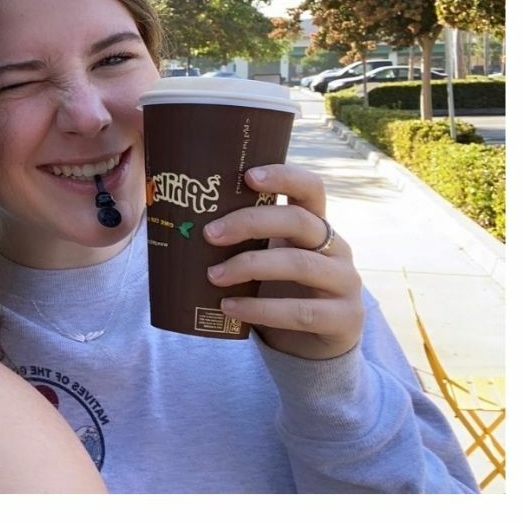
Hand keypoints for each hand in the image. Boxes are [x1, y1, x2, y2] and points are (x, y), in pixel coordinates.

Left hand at [206, 163, 363, 360]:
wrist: (311, 345)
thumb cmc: (278, 290)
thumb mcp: (265, 256)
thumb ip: (242, 237)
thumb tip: (176, 218)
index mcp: (315, 224)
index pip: (310, 187)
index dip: (283, 176)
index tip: (248, 176)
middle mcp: (336, 247)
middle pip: (298, 221)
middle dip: (250, 222)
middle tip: (209, 233)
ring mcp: (346, 282)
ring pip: (299, 264)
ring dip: (250, 267)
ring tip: (212, 276)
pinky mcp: (346, 319)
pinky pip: (302, 311)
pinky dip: (261, 309)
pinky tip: (230, 307)